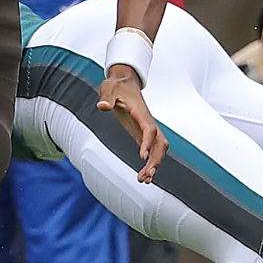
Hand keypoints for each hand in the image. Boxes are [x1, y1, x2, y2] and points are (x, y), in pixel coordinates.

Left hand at [98, 65, 167, 181]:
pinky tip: (144, 176)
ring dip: (155, 164)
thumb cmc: (117, 86)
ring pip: (159, 148)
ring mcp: (147, 128)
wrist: (125, 82)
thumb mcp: (109, 88)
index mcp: (140, 112)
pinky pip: (152, 149)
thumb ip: (106, 98)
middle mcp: (147, 121)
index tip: (142, 157)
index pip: (149, 129)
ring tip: (144, 180)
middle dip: (156, 160)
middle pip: (160, 142)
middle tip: (146, 176)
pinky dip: (151, 163)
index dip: (147, 142)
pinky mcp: (143, 133)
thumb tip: (103, 106)